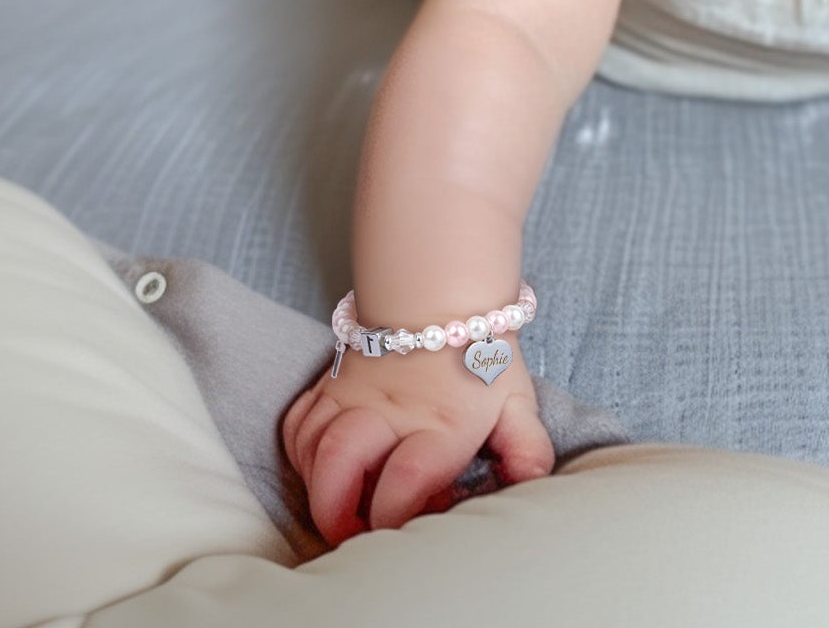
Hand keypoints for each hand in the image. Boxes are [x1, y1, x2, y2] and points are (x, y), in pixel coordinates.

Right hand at [281, 342, 554, 546]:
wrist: (441, 294)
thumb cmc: (479, 354)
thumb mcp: (515, 399)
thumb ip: (526, 447)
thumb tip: (531, 484)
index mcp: (439, 423)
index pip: (406, 478)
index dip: (396, 517)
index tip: (399, 531)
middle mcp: (389, 411)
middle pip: (340, 461)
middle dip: (335, 511)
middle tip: (352, 533)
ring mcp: (352, 396)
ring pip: (312, 446)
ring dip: (317, 485)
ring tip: (340, 505)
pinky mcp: (329, 384)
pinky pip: (297, 424)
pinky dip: (301, 453)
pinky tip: (321, 469)